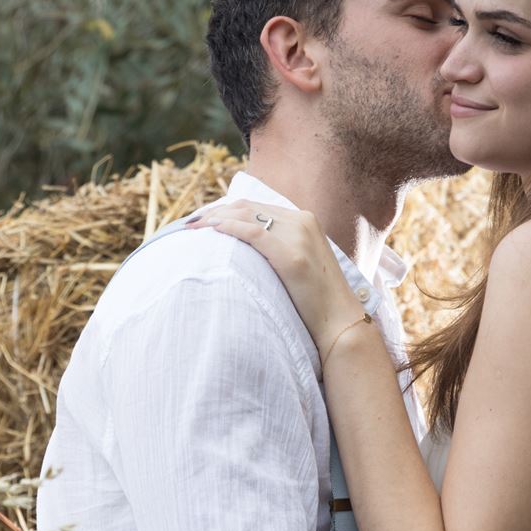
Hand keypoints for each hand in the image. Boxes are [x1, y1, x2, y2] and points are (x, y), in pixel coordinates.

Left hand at [185, 202, 364, 345]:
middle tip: (190, 223)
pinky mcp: (292, 255)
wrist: (339, 324)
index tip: (203, 220)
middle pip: (248, 207)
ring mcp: (299, 236)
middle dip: (215, 211)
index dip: (226, 210)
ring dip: (214, 218)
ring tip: (192, 228)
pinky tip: (210, 230)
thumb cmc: (316, 302)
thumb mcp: (300, 264)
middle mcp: (302, 222)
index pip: (256, 207)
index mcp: (305, 221)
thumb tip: (246, 251)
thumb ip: (279, 248)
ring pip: (247, 215)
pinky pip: (253, 232)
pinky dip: (228, 227)